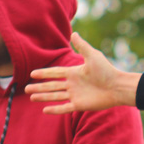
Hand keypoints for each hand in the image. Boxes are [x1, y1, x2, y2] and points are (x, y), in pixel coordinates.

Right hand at [26, 33, 140, 113]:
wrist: (117, 87)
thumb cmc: (107, 70)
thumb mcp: (93, 56)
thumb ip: (82, 46)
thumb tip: (74, 33)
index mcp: (75, 73)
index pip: (56, 73)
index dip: (44, 73)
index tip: (32, 73)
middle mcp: (73, 84)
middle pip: (52, 86)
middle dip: (39, 87)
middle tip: (26, 88)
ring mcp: (76, 95)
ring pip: (55, 96)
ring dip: (43, 97)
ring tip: (31, 97)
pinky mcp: (80, 105)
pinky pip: (64, 108)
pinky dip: (55, 109)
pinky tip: (44, 110)